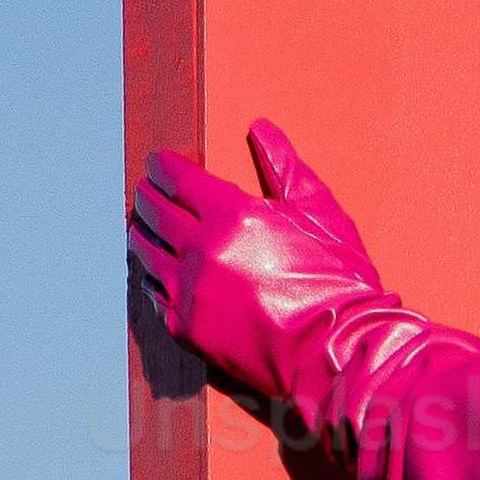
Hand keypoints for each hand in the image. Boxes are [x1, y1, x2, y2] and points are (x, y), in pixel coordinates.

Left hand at [128, 114, 384, 410]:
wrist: (336, 350)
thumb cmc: (337, 281)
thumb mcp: (320, 213)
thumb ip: (285, 168)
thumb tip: (260, 129)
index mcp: (233, 215)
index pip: (178, 179)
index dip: (162, 167)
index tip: (157, 163)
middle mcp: (202, 250)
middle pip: (154, 212)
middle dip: (147, 197)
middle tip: (145, 191)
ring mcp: (190, 292)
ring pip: (145, 253)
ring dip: (142, 234)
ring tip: (143, 228)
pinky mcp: (186, 329)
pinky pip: (154, 295)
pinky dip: (152, 279)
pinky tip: (155, 273)